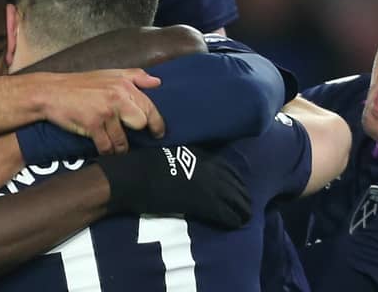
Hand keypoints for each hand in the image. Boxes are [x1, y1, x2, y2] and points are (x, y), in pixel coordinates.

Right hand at [40, 69, 164, 154]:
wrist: (51, 92)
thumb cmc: (80, 84)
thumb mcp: (109, 73)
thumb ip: (135, 76)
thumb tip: (157, 82)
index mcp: (124, 85)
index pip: (149, 107)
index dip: (157, 123)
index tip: (159, 133)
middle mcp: (117, 97)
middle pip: (140, 124)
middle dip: (136, 133)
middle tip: (131, 137)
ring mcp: (105, 112)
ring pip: (123, 140)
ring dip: (120, 147)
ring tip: (116, 146)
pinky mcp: (92, 126)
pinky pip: (107, 147)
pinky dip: (107, 151)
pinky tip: (104, 148)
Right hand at [97, 145, 251, 229]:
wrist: (132, 177)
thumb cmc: (141, 165)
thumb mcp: (167, 154)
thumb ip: (183, 159)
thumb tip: (187, 167)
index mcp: (200, 154)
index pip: (228, 168)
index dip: (235, 181)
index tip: (237, 188)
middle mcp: (208, 167)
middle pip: (236, 184)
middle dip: (242, 197)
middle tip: (245, 207)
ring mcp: (207, 185)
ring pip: (236, 199)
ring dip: (241, 209)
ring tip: (244, 217)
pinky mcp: (202, 202)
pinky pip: (226, 213)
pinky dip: (232, 219)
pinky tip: (235, 224)